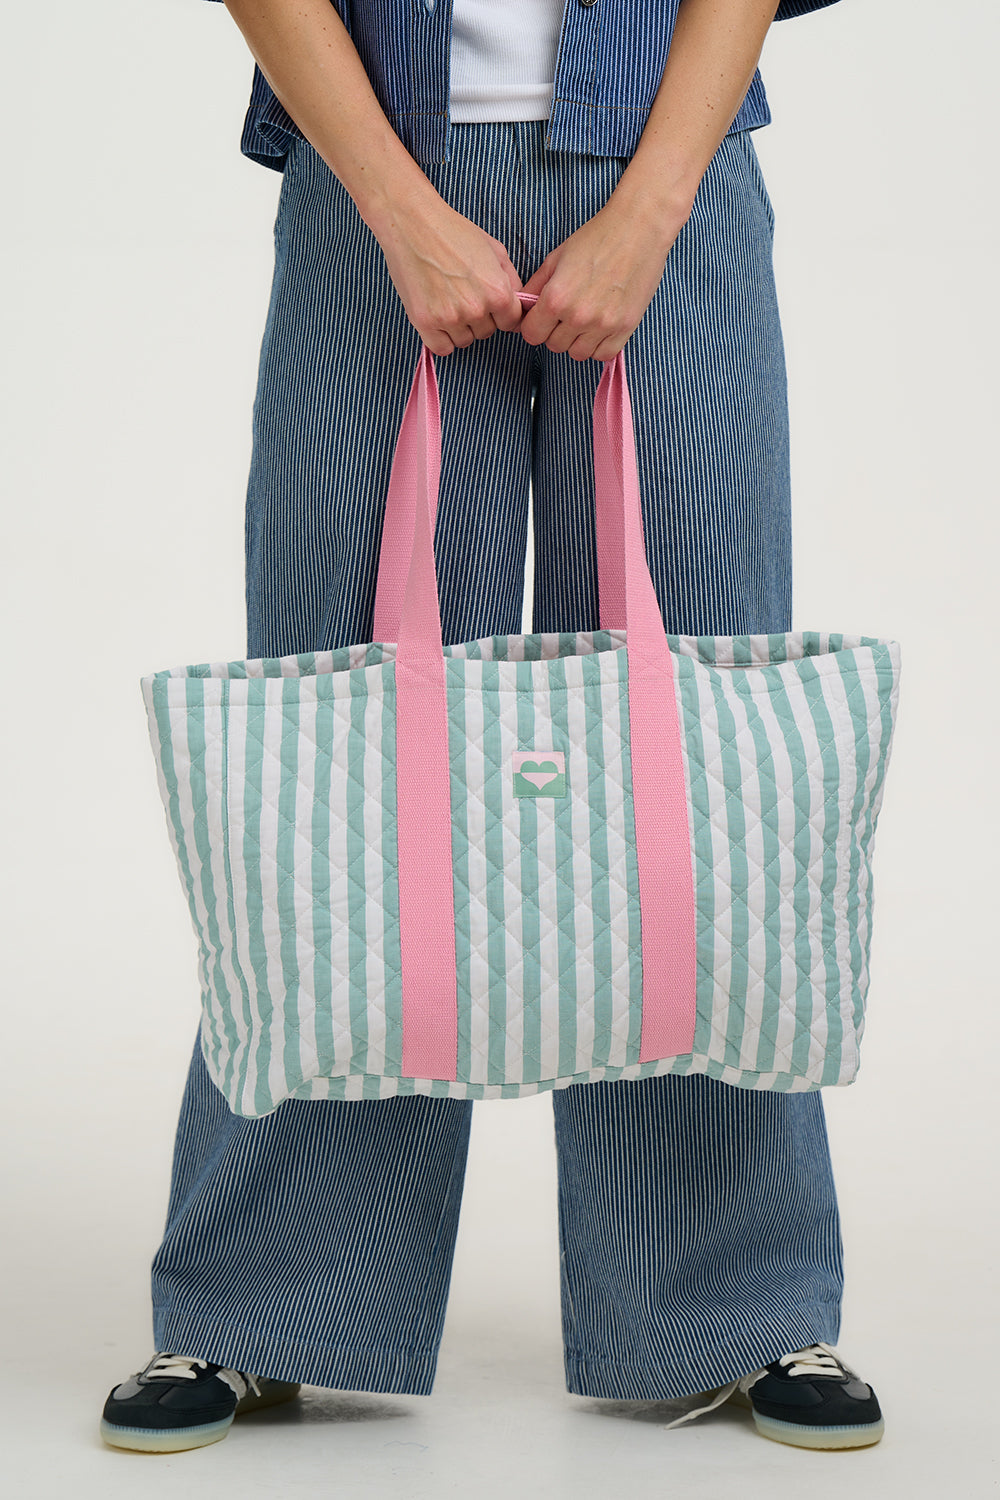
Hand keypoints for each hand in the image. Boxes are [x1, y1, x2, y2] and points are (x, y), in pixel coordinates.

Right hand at [370, 190, 524, 354]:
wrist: (412, 224)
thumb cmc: (453, 232)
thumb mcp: (495, 250)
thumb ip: (511, 281)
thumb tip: (519, 303)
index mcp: (497, 292)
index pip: (511, 323)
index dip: (501, 313)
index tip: (489, 303)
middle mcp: (476, 309)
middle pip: (487, 333)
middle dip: (479, 318)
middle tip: (462, 293)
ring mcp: (450, 318)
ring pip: (464, 341)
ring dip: (459, 328)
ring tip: (447, 299)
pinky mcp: (425, 323)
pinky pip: (442, 348)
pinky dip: (440, 338)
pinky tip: (437, 316)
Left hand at [518, 193, 691, 361]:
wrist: (638, 228)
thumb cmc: (596, 237)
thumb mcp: (557, 258)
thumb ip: (536, 286)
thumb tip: (522, 307)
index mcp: (556, 298)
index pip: (532, 335)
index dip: (534, 325)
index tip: (542, 317)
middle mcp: (578, 316)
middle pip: (554, 346)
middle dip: (555, 332)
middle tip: (566, 313)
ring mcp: (603, 324)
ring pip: (578, 354)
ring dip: (576, 340)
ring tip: (584, 319)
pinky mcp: (626, 327)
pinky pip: (603, 354)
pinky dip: (598, 345)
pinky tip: (599, 327)